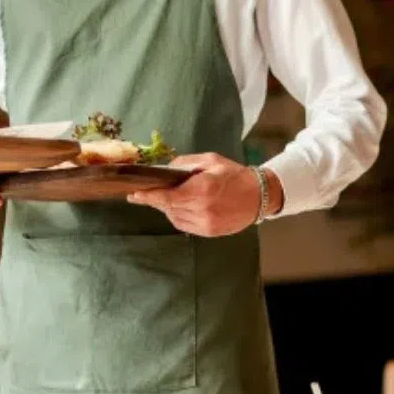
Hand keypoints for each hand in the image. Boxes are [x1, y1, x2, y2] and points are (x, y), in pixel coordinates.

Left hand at [128, 153, 261, 236]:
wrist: (259, 196)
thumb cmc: (235, 175)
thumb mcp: (211, 161)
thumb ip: (186, 163)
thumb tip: (164, 170)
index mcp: (203, 189)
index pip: (167, 196)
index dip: (148, 196)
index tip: (134, 194)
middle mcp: (203, 209)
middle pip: (168, 207)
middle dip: (156, 199)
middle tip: (146, 192)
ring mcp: (206, 223)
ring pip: (174, 217)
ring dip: (168, 207)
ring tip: (174, 197)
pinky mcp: (209, 232)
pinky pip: (184, 225)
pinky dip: (178, 215)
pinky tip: (184, 206)